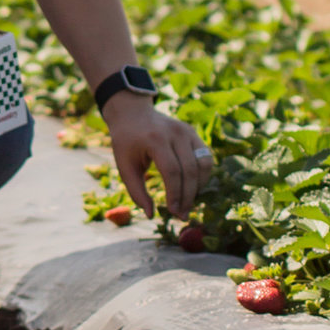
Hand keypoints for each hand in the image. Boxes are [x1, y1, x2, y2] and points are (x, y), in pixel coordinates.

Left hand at [107, 94, 210, 216]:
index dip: (175, 194)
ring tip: (188, 203)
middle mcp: (175, 133)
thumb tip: (151, 215)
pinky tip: (193, 188)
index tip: (173, 212)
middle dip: (188, 196)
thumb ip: (136, 191)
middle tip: (182, 215)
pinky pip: (205, 157)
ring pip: (203, 164)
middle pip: (189, 170)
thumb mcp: (124, 166)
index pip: (172, 171)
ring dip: (199, 187)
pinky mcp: (193, 133)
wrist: (132, 113)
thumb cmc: (126, 143)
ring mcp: (187, 131)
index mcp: (155, 139)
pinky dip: (202, 175)